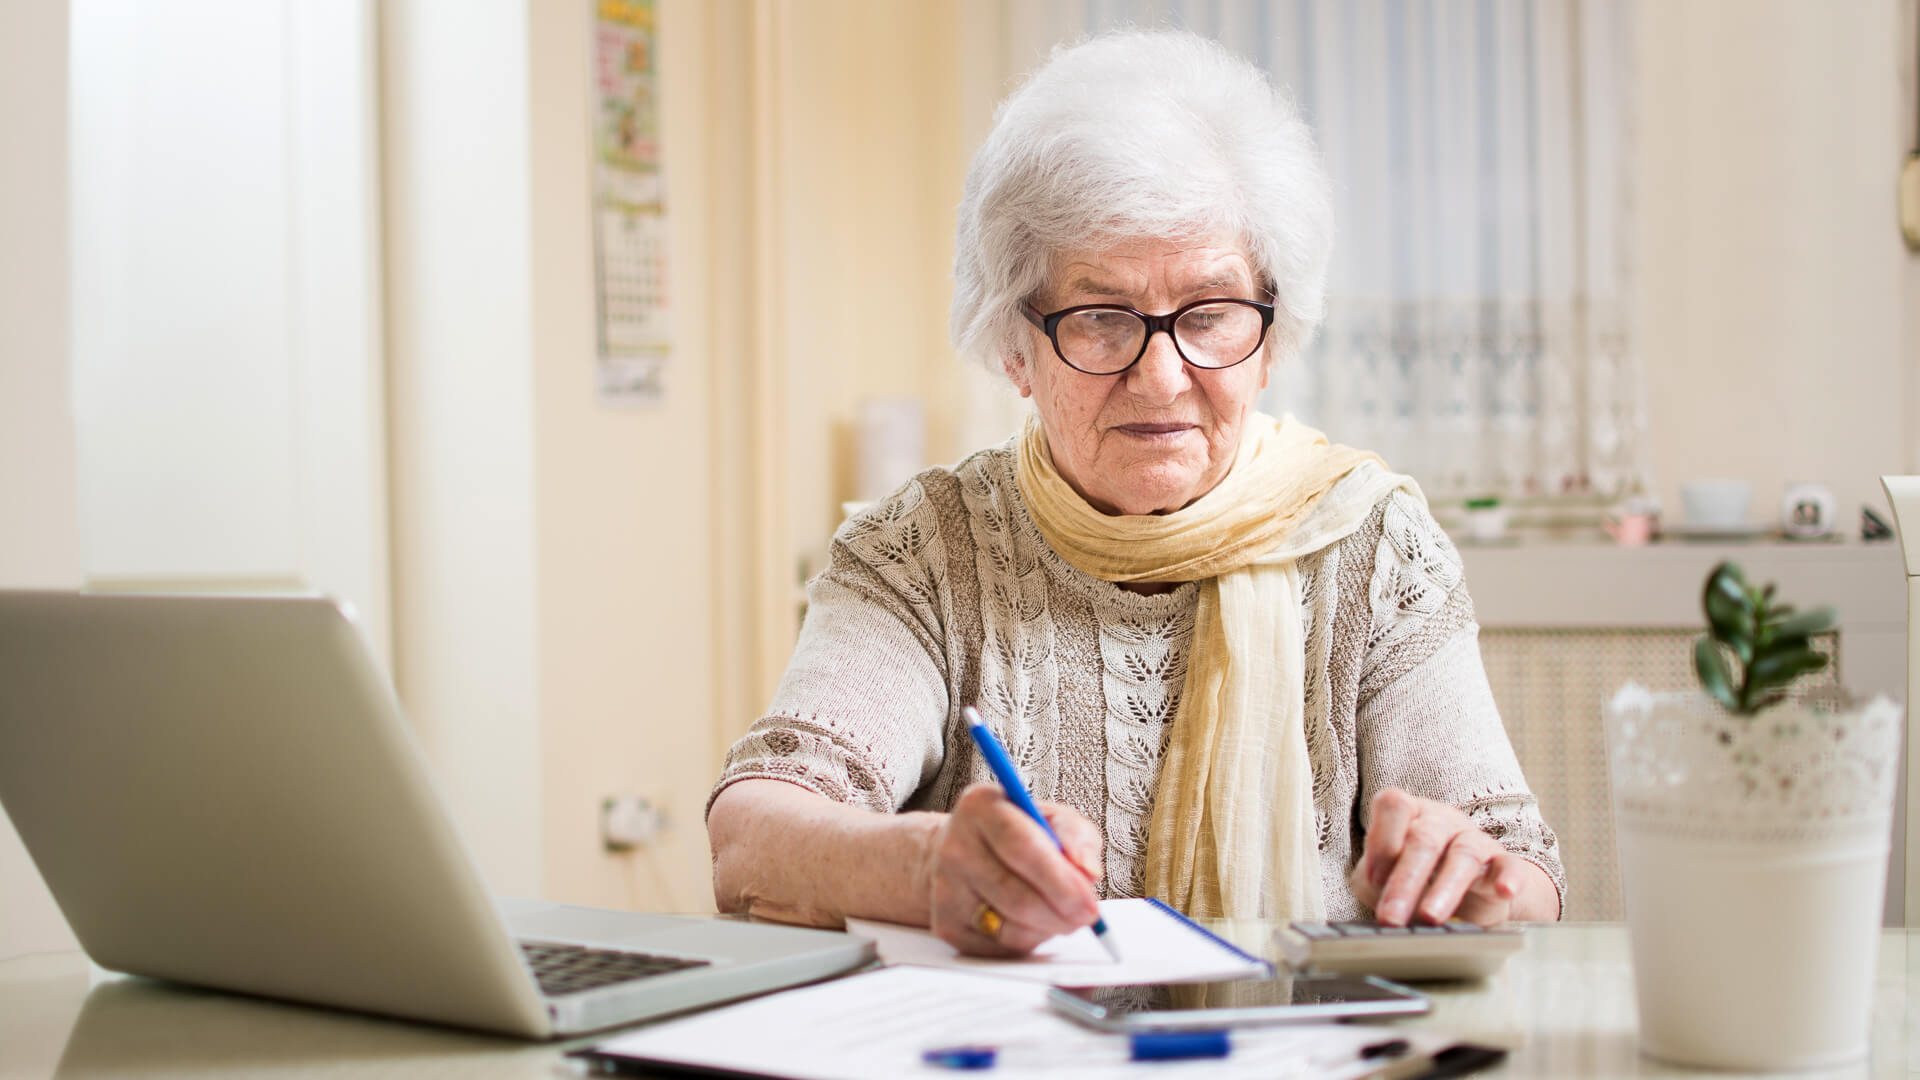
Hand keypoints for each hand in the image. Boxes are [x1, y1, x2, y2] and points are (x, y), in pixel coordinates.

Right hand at [925, 783, 1103, 956]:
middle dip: (1061, 912)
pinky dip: (1029, 940)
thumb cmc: (1015, 834)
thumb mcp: (1049, 817)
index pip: (1023, 847)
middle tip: (1086, 916)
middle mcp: (955, 847)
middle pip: (1016, 894)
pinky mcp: (947, 925)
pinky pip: (1002, 946)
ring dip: (1049, 928)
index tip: (1089, 900)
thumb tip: (1087, 871)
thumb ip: (1076, 835)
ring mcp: (946, 889)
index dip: (1061, 879)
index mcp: (981, 806)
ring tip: (1060, 913)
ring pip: (1012, 927)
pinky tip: (1033, 921)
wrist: (960, 853)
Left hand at [1348, 787, 1535, 926]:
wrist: (1472, 890)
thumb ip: (1373, 879)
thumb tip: (1378, 890)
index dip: (1381, 840)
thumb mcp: (1383, 877)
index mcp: (1409, 815)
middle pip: (1424, 839)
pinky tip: (1504, 891)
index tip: (1374, 879)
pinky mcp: (1503, 863)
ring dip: (1445, 888)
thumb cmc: (1417, 878)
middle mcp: (1441, 820)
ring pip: (1463, 855)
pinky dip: (1508, 878)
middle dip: (1405, 880)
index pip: (1393, 805)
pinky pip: (1509, 865)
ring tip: (1431, 917)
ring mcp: (1474, 838)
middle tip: (1392, 917)